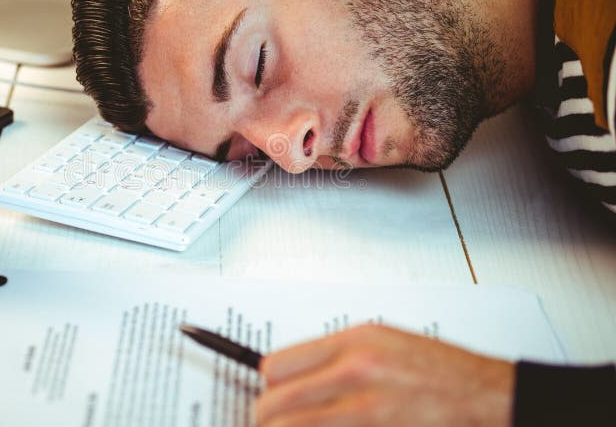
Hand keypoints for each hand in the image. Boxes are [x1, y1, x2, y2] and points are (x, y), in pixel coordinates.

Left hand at [256, 324, 514, 425]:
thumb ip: (339, 355)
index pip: (277, 365)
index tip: (271, 395)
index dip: (270, 385)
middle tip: (271, 422)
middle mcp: (356, 372)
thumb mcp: (386, 343)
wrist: (491, 398)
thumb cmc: (445, 372)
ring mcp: (367, 410)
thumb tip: (298, 372)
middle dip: (268, 418)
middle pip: (275, 403)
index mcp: (355, 341)